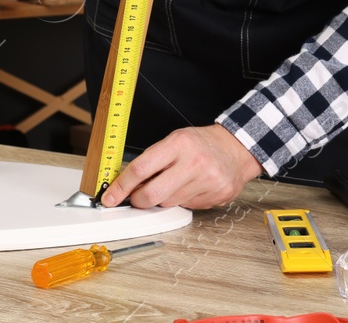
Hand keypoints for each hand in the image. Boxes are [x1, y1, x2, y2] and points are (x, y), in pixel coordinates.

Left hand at [100, 124, 261, 209]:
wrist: (237, 149)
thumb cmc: (201, 144)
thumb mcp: (175, 141)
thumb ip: (153, 161)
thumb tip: (127, 184)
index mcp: (179, 143)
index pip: (141, 168)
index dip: (121, 186)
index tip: (110, 197)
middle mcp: (194, 162)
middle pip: (152, 194)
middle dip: (138, 200)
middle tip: (137, 197)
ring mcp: (207, 180)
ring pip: (168, 204)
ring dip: (163, 199)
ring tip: (173, 184)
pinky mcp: (217, 195)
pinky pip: (187, 208)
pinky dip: (182, 201)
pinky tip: (190, 188)